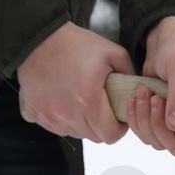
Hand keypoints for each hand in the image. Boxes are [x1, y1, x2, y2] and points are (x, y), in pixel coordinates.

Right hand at [17, 22, 132, 143]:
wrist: (38, 37)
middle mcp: (67, 114)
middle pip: (94, 137)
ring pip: (75, 133)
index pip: (111, 136)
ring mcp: (49, 116)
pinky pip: (55, 127)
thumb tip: (139, 93)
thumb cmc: (76, 44)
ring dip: (82, 123)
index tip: (118, 117)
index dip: (119, 128)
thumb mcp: (113, 53)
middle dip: (102, 126)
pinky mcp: (35, 114)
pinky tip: (64, 100)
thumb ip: (130, 76)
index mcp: (88, 101)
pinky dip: (63, 119)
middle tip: (102, 107)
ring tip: (81, 100)